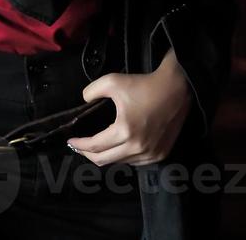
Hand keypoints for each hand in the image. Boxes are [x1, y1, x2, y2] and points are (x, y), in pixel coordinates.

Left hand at [64, 47, 192, 165]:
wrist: (176, 90)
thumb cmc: (143, 86)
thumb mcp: (112, 81)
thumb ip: (91, 91)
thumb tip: (84, 101)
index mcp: (125, 132)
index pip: (95, 146)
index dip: (79, 145)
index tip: (69, 141)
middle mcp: (139, 148)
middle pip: (105, 160)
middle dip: (88, 155)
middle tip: (78, 147)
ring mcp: (152, 154)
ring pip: (121, 163)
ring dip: (106, 156)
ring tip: (95, 147)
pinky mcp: (161, 154)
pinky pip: (136, 162)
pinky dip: (123, 157)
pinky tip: (116, 148)